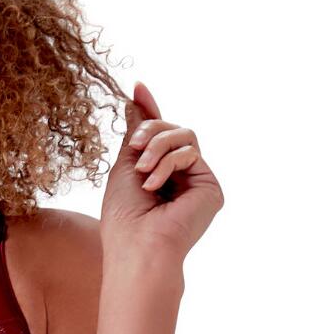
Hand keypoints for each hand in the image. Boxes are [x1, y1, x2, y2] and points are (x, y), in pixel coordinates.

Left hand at [99, 80, 223, 264]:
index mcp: (156, 173)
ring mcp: (196, 181)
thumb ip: (135, 134)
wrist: (137, 247)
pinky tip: (154, 185)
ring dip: (158, 145)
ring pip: (184, 135)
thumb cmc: (123, 217)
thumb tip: (134, 100)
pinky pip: (191, 151)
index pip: (158, 135)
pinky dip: (168, 163)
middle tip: (135, 146)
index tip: (137, 86)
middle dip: (150, 130)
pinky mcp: (210, 187)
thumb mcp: (123, 167)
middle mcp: (179, 177)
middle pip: (172, 129)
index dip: (149, 110)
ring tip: (142, 170)